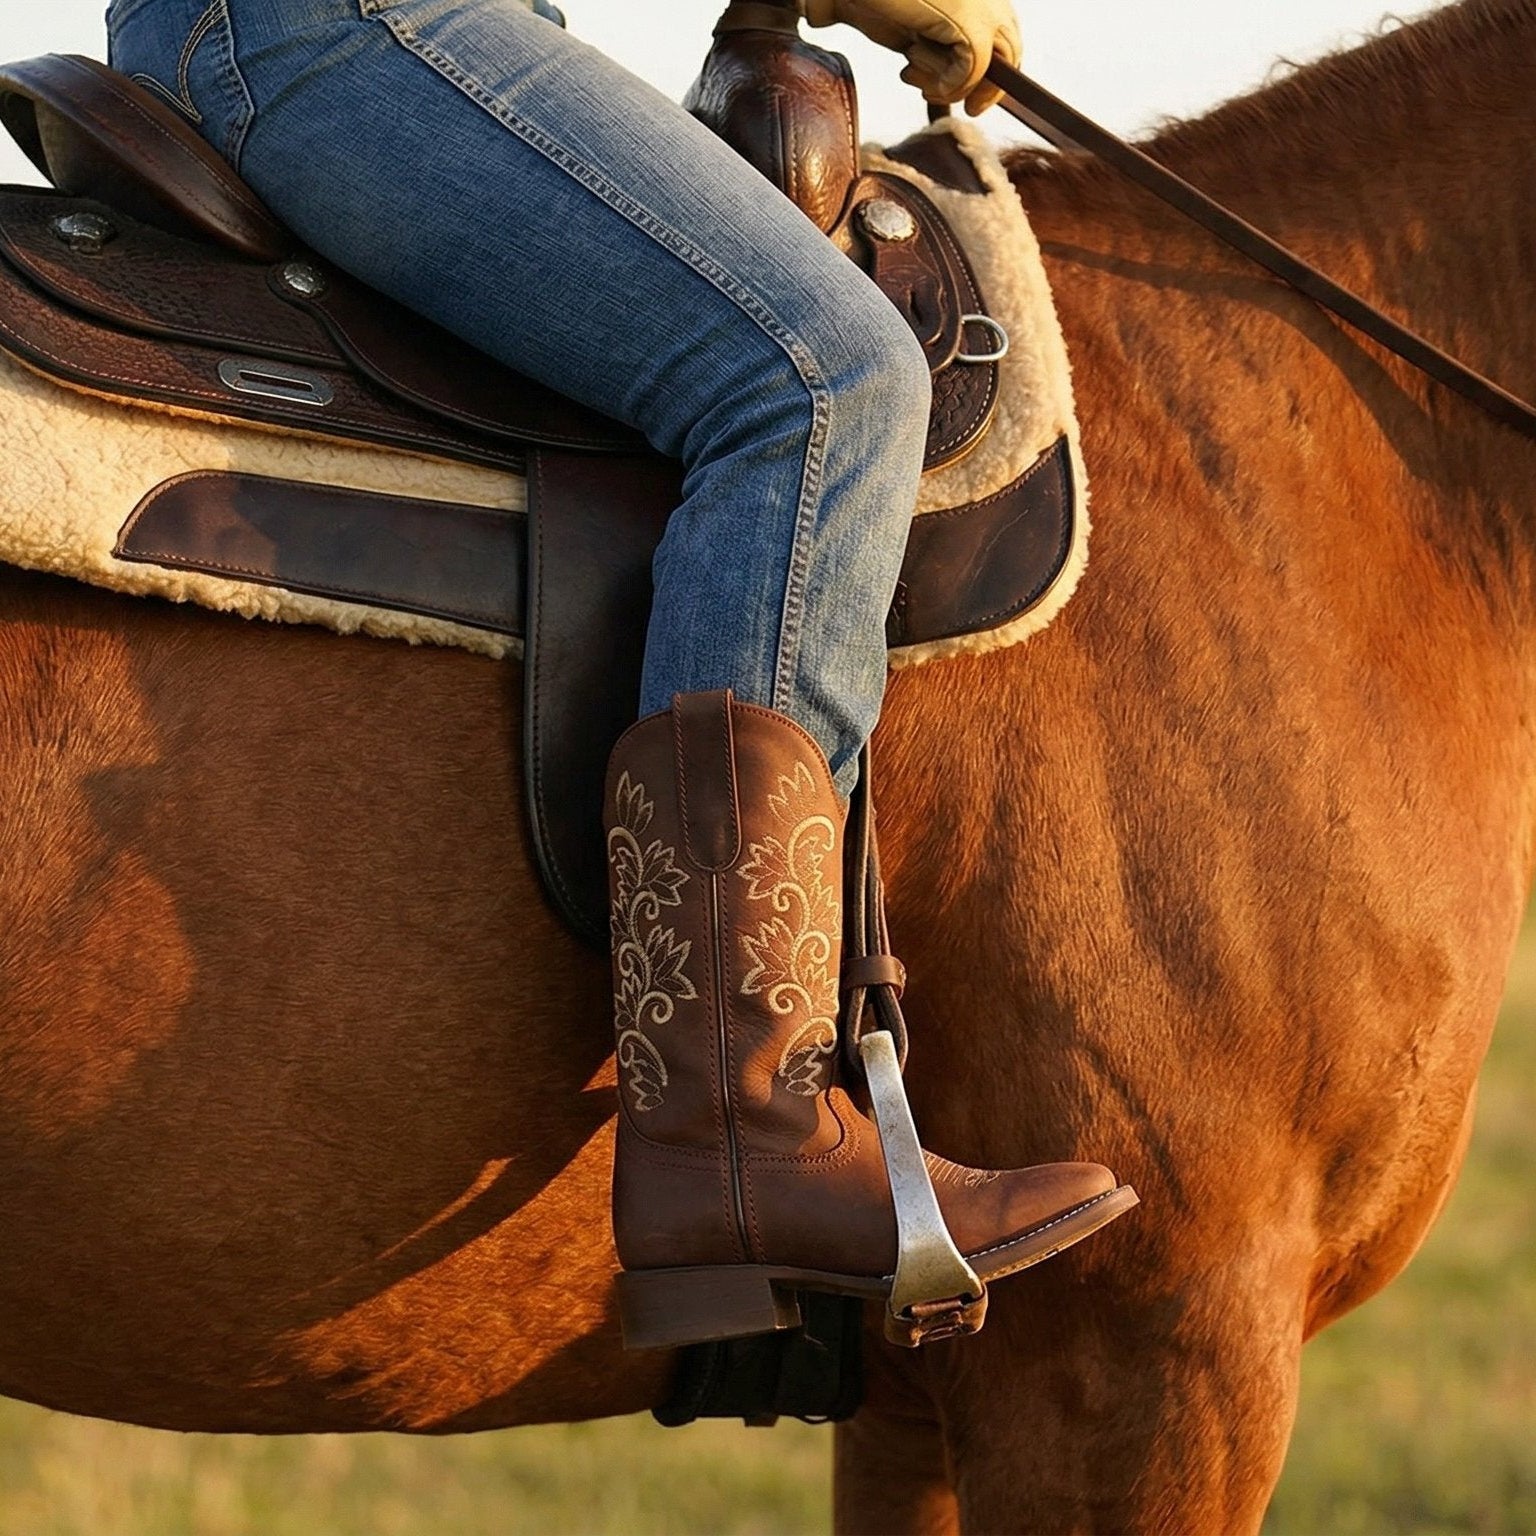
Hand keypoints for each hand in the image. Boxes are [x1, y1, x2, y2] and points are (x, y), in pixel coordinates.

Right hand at [800, 0, 1019, 113]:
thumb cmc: (871, 0)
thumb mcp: (914, 29)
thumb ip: (939, 47)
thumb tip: (952, 84)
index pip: (1004, 36)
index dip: (992, 74)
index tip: (971, 101)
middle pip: (1011, 49)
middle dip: (986, 88)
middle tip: (966, 108)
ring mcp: (980, 4)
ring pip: (998, 61)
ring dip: (960, 87)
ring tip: (922, 83)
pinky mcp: (966, 19)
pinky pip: (974, 69)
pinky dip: (947, 85)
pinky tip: (915, 77)